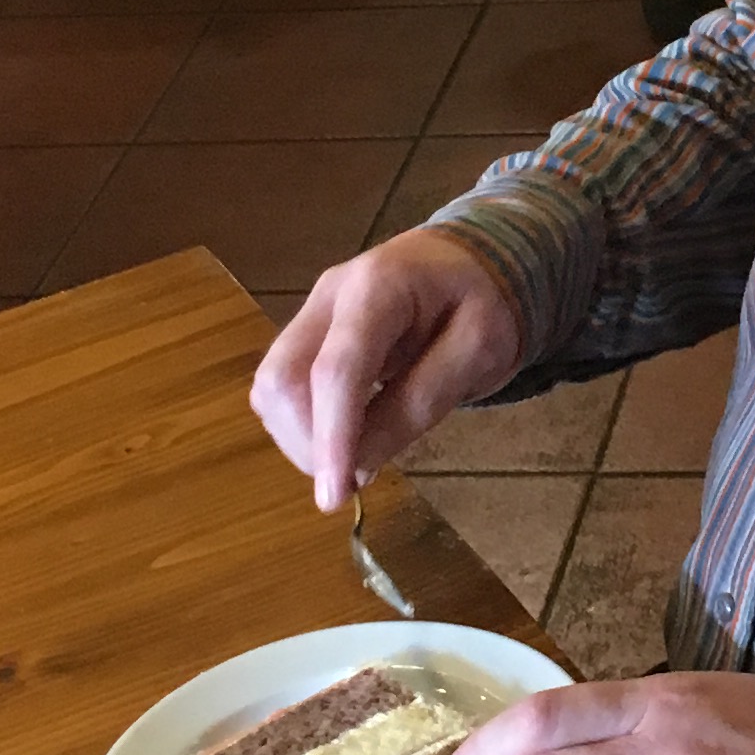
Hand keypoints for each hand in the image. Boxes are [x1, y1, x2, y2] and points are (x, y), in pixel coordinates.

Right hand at [251, 230, 522, 511]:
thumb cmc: (483, 301)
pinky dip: (304, 425)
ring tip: (356, 455)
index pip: (336, 369)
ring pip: (271, 388)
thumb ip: (420, 402)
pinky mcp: (303, 334)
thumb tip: (358, 464)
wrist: (472, 258)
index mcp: (378, 287)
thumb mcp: (478, 350)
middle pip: (283, 379)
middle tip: (356, 479)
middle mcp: (328, 295)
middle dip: (309, 443)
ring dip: (303, 438)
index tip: (334, 496)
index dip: (331, 437)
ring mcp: (310, 312)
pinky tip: (345, 433)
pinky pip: (281, 389)